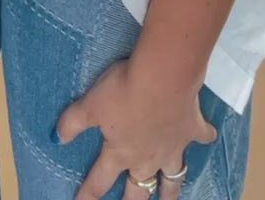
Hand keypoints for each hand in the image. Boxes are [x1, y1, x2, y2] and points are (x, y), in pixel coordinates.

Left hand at [53, 57, 216, 199]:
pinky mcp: (192, 129)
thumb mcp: (90, 104)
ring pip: (174, 177)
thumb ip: (72, 122)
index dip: (88, 194)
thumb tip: (55, 138)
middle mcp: (147, 157)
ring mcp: (172, 146)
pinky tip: (208, 136)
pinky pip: (202, 136)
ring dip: (171, 189)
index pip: (100, 180)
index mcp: (120, 152)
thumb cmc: (123, 90)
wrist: (163, 77)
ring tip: (170, 199)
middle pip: (140, 189)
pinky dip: (205, 137)